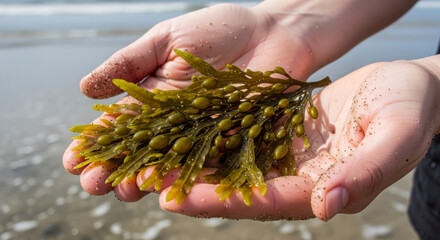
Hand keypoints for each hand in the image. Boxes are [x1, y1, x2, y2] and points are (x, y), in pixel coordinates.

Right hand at [64, 3, 315, 200]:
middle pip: (141, 152)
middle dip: (116, 168)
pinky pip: (211, 163)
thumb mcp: (167, 39)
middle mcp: (176, 123)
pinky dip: (192, 175)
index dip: (97, 144)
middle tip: (94, 183)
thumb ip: (131, 63)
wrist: (273, 32)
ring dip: (147, 178)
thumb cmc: (219, 30)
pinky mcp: (234, 141)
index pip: (120, 127)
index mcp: (154, 99)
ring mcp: (204, 135)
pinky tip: (172, 185)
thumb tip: (85, 89)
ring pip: (171, 164)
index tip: (74, 160)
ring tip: (126, 189)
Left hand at [153, 57, 439, 219]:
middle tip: (143, 182)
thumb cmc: (410, 109)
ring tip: (148, 157)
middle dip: (189, 185)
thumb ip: (365, 175)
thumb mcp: (396, 137)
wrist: (408, 87)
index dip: (218, 202)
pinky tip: (180, 125)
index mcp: (321, 186)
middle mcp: (296, 174)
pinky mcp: (278, 125)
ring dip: (190, 159)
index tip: (176, 200)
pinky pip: (239, 130)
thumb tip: (324, 207)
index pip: (262, 201)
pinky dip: (209, 130)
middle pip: (235, 186)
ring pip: (230, 159)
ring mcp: (285, 150)